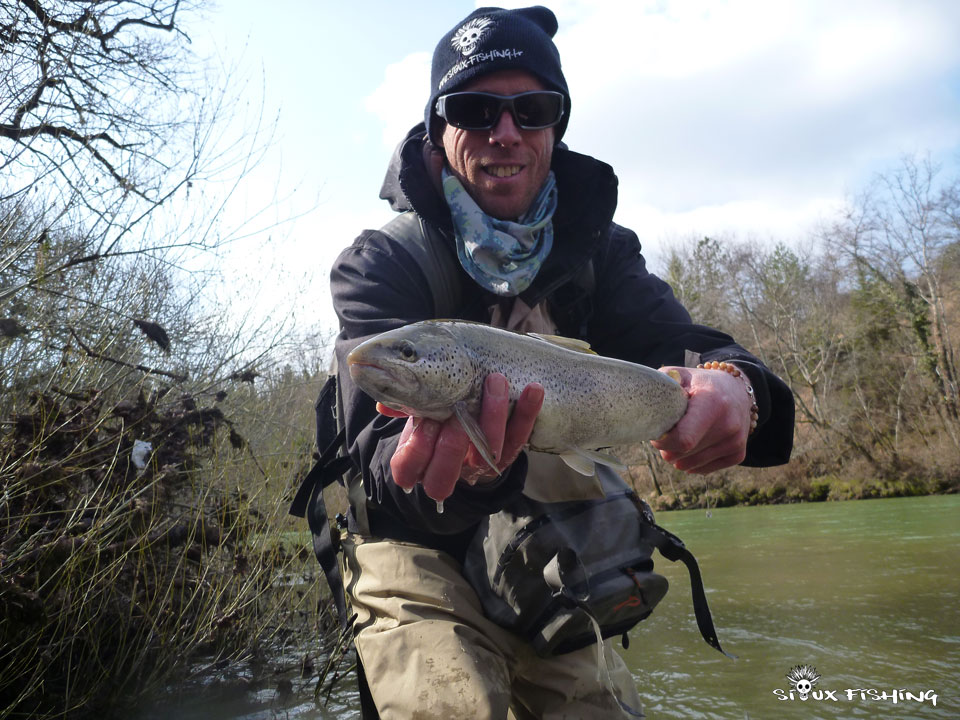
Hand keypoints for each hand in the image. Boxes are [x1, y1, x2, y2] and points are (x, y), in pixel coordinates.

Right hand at [380, 373, 543, 502]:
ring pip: (488, 457)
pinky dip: (527, 413)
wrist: (471, 441)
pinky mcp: (509, 455)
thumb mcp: (419, 416)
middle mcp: (449, 474)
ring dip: (492, 417)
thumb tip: (383, 401)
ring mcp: (481, 467)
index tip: (425, 421)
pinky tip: (533, 389)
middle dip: (452, 445)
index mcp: (420, 466)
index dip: (417, 449)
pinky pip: (520, 438)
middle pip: (445, 475)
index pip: (408, 469)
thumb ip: (406, 408)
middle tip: (457, 412)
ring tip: (495, 382)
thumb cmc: (437, 422)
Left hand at [651, 366, 752, 473]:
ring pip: (690, 465)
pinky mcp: (739, 453)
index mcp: (712, 402)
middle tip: (667, 433)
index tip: (656, 433)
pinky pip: (703, 470)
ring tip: (679, 437)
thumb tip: (644, 405)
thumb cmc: (700, 384)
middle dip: (667, 448)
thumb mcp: (680, 375)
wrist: (737, 390)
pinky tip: (692, 446)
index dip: (663, 441)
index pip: (683, 439)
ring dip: (677, 456)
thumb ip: (661, 385)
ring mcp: (736, 441)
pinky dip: (692, 462)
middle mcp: (728, 424)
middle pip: (683, 454)